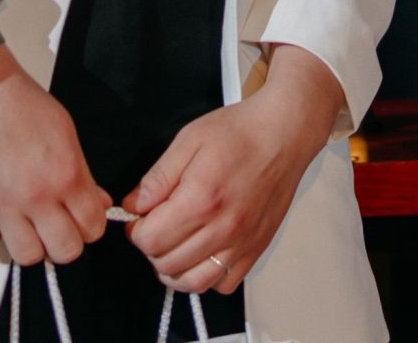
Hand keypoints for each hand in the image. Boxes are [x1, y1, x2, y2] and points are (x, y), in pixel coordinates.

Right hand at [0, 45, 111, 265]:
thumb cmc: (22, 103)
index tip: (80, 220)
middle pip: (64, 251)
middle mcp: (36, 196)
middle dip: (63, 242)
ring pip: (26, 257)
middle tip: (54, 226)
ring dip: (29, 244)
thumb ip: (82, 173)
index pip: (93, 228)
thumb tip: (97, 203)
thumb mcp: (65, 131)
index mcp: (66, 174)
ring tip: (24, 224)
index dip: (89, 226)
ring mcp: (0, 205)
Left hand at [125, 46, 343, 296]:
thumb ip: (158, 177)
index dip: (136, 230)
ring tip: (172, 245)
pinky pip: (224, 285)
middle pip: (167, 263)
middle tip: (155, 226)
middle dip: (151, 247)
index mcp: (201, 199)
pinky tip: (202, 253)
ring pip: (194, 283)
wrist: (283, 133)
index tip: (139, 217)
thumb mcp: (189, 140)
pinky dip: (206, 278)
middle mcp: (222, 228)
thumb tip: (133, 205)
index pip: (151, 239)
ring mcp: (241, 243)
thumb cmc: (239, 132)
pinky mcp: (255, 249)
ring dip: (174, 269)